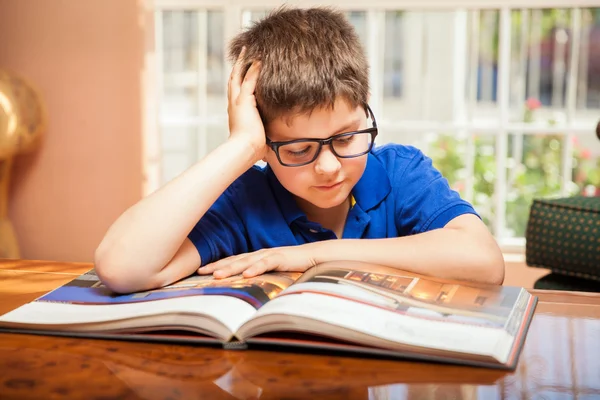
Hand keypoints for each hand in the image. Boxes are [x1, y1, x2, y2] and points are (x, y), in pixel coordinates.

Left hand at [197, 245, 317, 278]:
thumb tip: (247, 288)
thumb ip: (262, 277)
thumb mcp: (274, 272)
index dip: (217, 265)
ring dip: (231, 268)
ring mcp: (270, 254)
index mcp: (257, 257)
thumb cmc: (295, 265)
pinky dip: (256, 268)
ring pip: (247, 261)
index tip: (201, 271)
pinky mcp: (282, 257)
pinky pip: (266, 263)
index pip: (233, 260)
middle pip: (235, 260)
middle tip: (201, 272)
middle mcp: (260, 254)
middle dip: (217, 266)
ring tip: (217, 275)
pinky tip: (246, 274)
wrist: (317, 256)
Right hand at [227, 47, 266, 160]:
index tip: (242, 70)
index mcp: (236, 111)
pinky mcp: (244, 100)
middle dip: (238, 65)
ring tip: (249, 49)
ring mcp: (237, 101)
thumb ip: (259, 136)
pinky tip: (259, 60)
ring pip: (239, 75)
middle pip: (234, 79)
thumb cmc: (250, 149)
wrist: (244, 150)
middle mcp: (234, 103)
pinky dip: (254, 69)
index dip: (239, 79)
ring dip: (244, 62)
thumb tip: (267, 149)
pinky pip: (249, 80)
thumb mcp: (255, 138)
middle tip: (242, 52)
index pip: (237, 91)